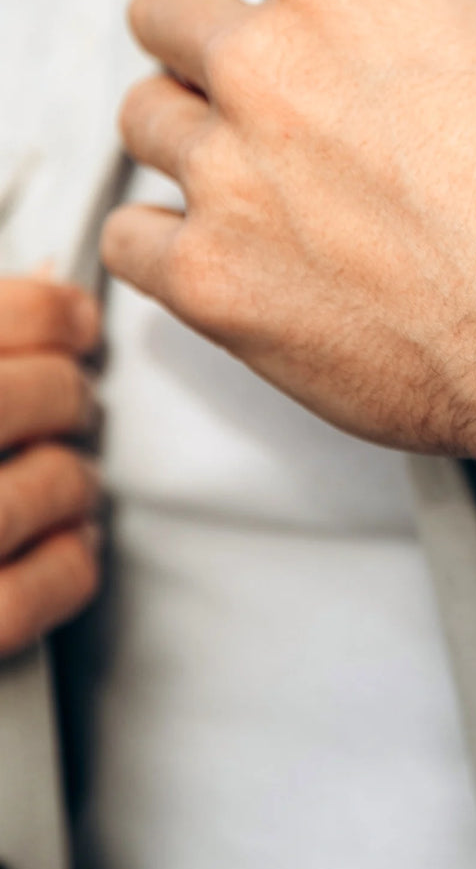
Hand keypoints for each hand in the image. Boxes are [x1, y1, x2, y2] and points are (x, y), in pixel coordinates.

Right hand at [0, 279, 101, 656]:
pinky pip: (59, 579)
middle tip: (58, 407)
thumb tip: (41, 290)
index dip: (54, 314)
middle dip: (67, 399)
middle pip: (51, 395)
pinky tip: (59, 545)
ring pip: (66, 482)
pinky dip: (72, 561)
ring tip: (53, 481)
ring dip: (72, 481)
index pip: (10, 318)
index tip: (73, 323)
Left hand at [105, 0, 475, 471]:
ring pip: (145, 122)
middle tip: (259, 95)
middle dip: (209, 44)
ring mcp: (230, 176)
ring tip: (259, 187)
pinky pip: (131, 240)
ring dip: (194, 143)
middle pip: (167, 14)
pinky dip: (166, 243)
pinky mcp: (214, 280)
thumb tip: (417, 19)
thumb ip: (453, 7)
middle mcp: (270, 68)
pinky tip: (224, 252)